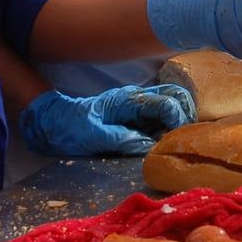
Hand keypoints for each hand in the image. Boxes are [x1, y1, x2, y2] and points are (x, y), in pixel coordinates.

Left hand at [19, 85, 194, 156]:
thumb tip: (148, 145)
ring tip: (174, 143)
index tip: (176, 139)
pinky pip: (162, 117)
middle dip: (186, 114)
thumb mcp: (92, 136)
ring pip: (173, 104)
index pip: (166, 102)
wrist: (55, 122)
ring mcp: (139, 107)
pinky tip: (164, 143)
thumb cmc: (71, 127)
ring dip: (179, 121)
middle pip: (176, 95)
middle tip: (183, 138)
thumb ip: (120, 138)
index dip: (177, 119)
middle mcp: (138, 99)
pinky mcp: (137, 117)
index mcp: (129, 100)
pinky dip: (169, 128)